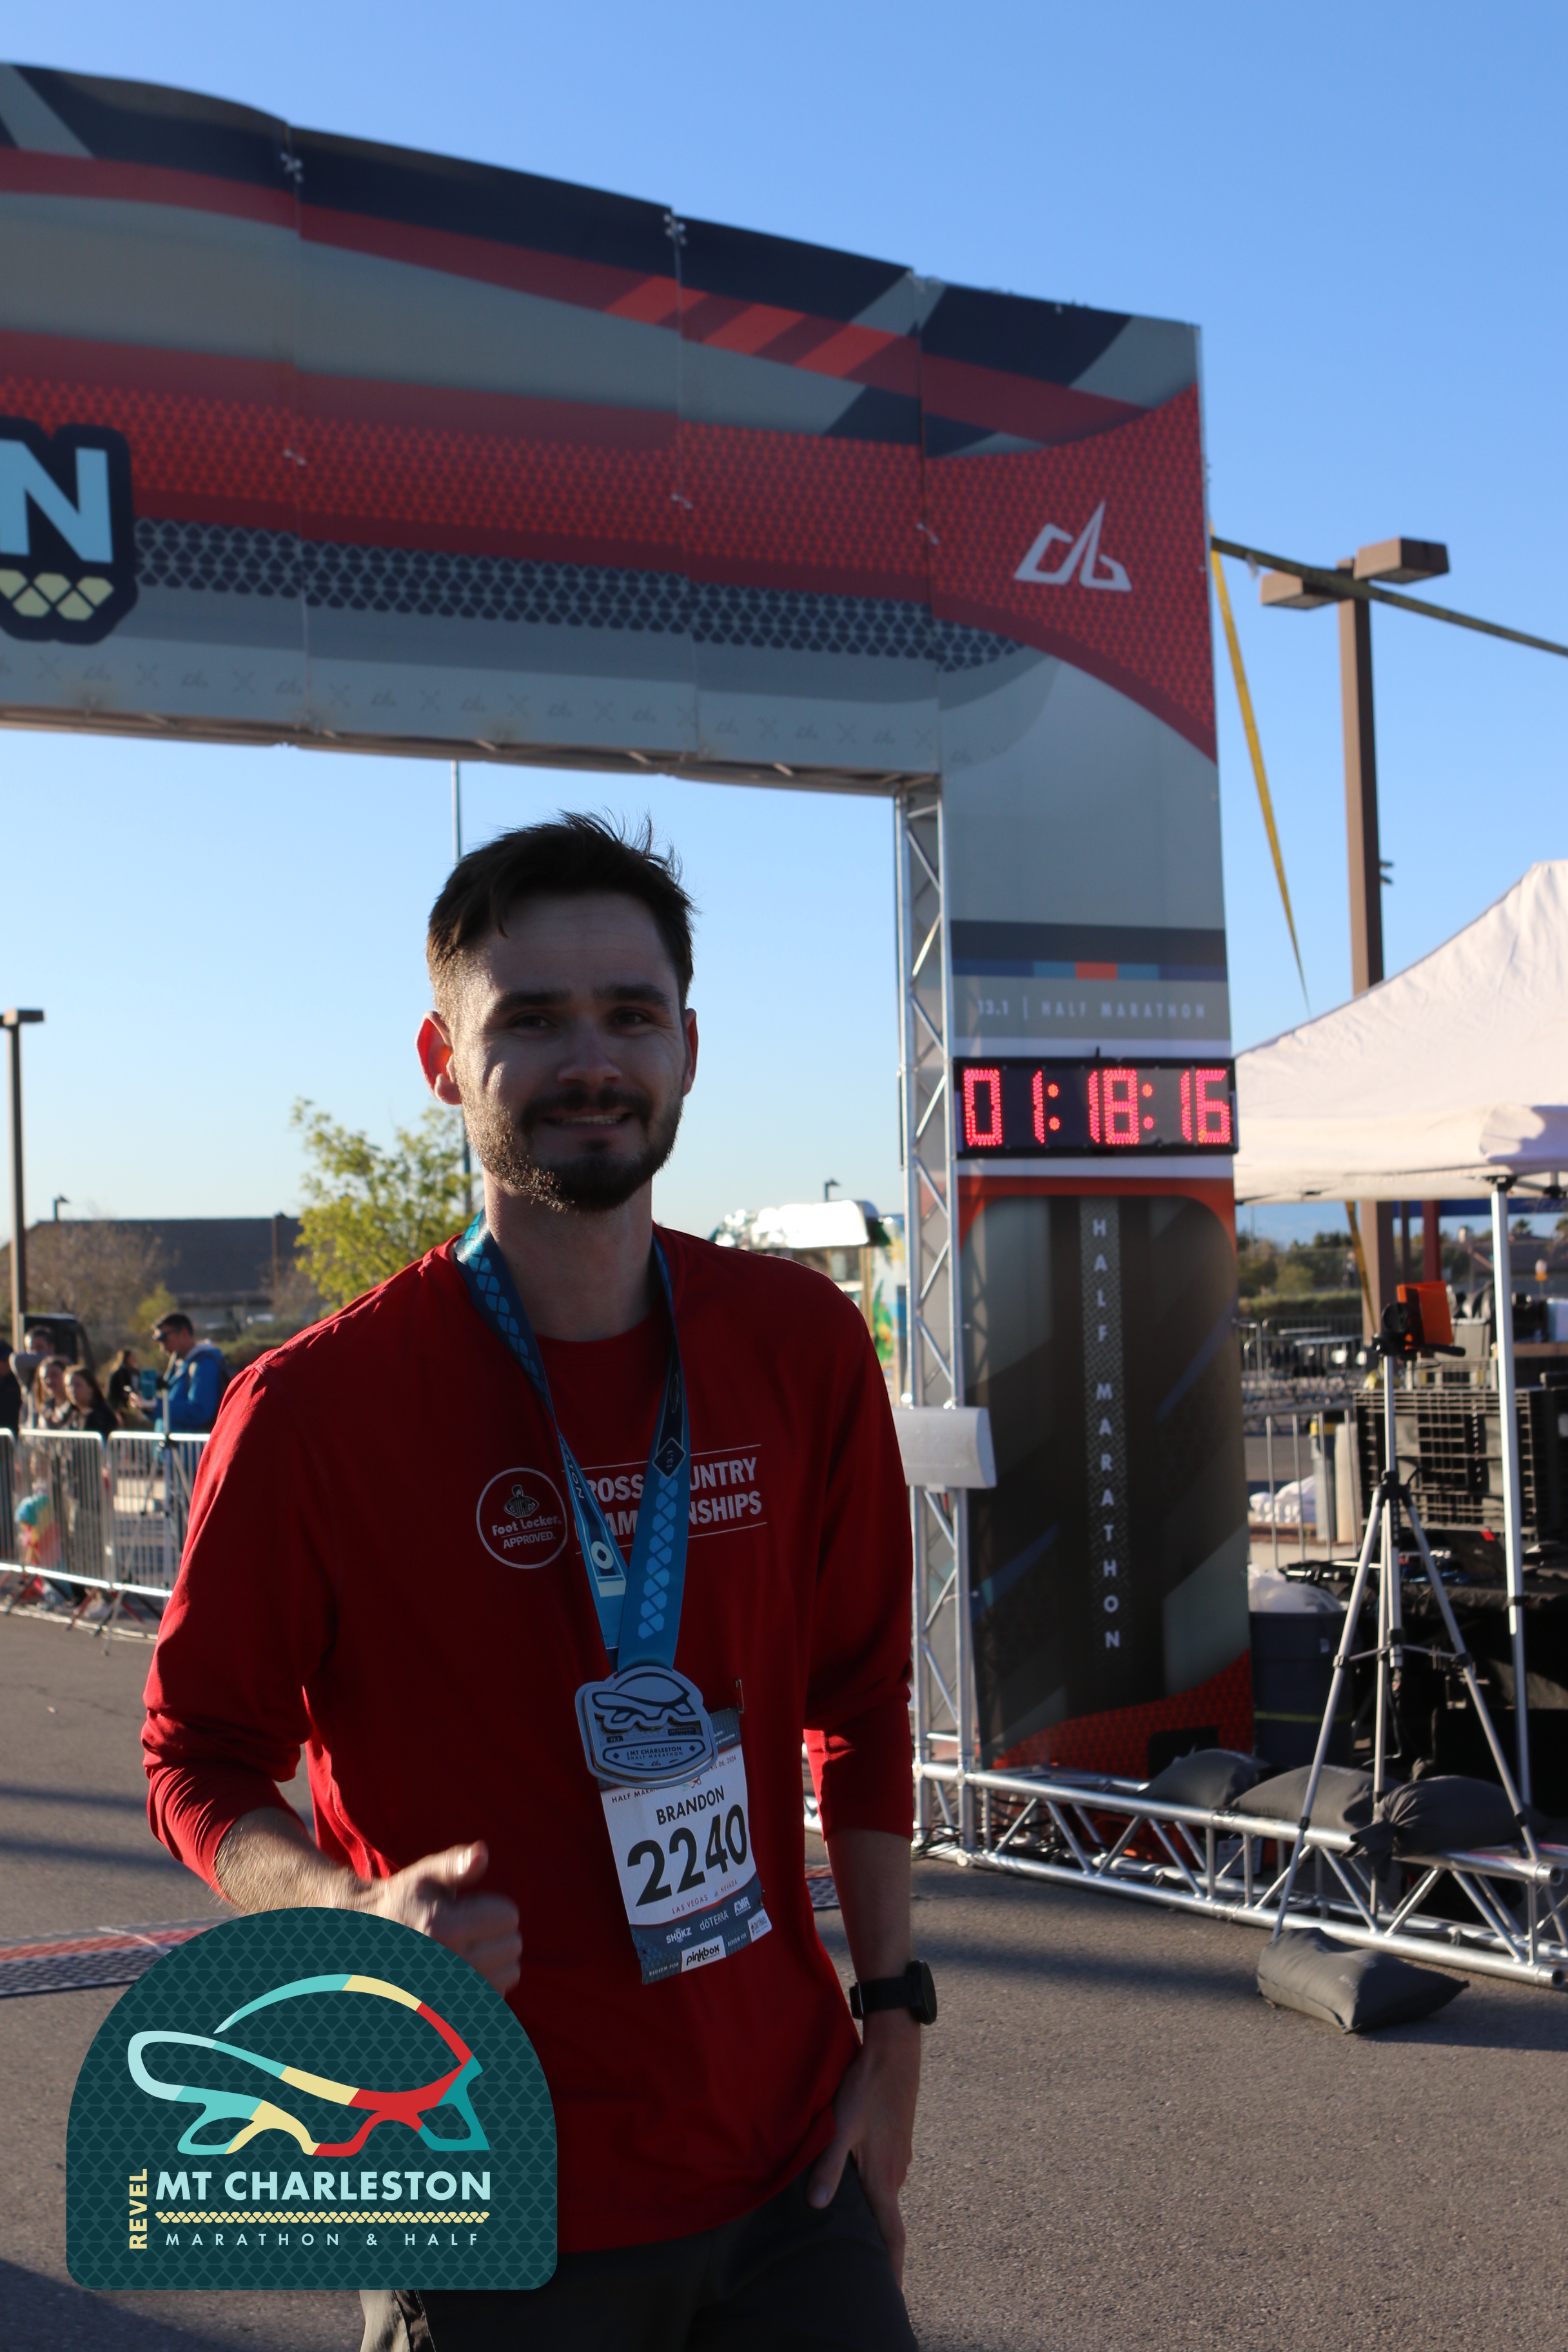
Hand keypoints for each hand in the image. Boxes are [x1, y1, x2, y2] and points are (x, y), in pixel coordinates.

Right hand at [356, 1840, 521, 1996]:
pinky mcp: (449, 2015)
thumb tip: (482, 1853)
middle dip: (496, 1934)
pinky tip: (465, 1974)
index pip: (508, 1916)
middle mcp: (445, 1966)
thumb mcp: (425, 1876)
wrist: (371, 1943)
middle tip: (465, 1931)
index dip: (492, 1907)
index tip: (466, 1909)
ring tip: (465, 1952)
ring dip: (497, 1961)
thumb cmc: (403, 1903)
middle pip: (513, 1947)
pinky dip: (489, 1986)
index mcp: (441, 1928)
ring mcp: (448, 1996)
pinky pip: (496, 2001)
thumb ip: (455, 1864)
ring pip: (509, 1976)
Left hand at [805, 2012, 920, 2284]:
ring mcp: (900, 2157)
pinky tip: (855, 2179)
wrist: (895, 2053)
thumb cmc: (866, 2089)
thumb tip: (817, 2206)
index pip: (892, 2235)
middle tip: (862, 2265)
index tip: (893, 2295)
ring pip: (884, 2194)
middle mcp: (896, 2173)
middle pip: (888, 2220)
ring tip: (852, 2226)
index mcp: (884, 2178)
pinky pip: (884, 2174)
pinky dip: (872, 2186)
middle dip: (878, 2245)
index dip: (892, 2268)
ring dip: (872, 2212)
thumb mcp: (842, 2127)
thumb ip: (829, 2167)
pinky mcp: (897, 2141)